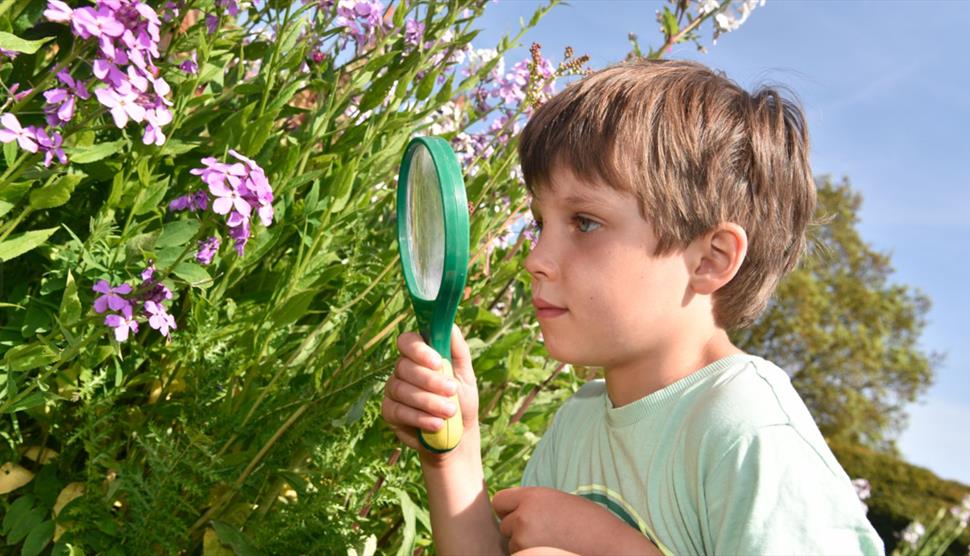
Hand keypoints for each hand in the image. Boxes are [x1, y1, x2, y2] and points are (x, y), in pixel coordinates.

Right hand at [381, 324, 479, 461]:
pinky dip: (419, 418)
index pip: (407, 341)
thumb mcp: (465, 374)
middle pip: (405, 367)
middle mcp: (402, 370)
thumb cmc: (462, 399)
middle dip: (430, 380)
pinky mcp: (389, 412)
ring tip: (450, 411)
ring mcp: (393, 391)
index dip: (418, 350)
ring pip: (402, 390)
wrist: (459, 435)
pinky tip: (436, 424)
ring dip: (429, 401)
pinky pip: (399, 411)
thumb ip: (458, 349)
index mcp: (419, 355)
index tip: (436, 362)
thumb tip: (450, 325)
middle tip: (452, 391)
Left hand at [493, 487, 659, 554]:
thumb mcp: (561, 501)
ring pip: (513, 545)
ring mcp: (524, 541)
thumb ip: (535, 502)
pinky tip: (552, 550)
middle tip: (544, 532)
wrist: (610, 547)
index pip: (499, 501)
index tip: (519, 515)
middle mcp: (524, 517)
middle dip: (518, 530)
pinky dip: (532, 555)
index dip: (508, 509)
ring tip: (554, 543)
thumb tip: (513, 509)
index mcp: (533, 497)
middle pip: (505, 525)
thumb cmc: (591, 523)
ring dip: (526, 545)